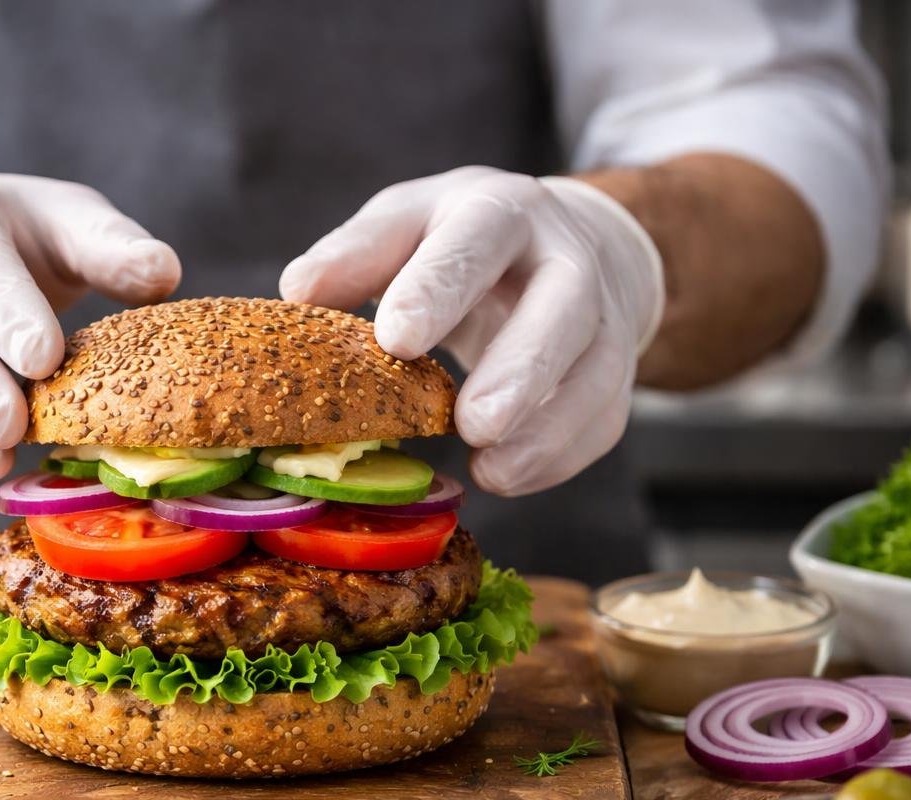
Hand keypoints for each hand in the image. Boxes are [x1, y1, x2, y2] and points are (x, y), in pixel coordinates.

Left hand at [281, 167, 662, 495]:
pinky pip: (602, 419)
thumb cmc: (460, 243)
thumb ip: (356, 254)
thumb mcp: (407, 225)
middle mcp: (565, 259)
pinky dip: (557, 456)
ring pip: (600, 372)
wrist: (565, 246)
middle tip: (472, 422)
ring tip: (491, 469)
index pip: (476, 241)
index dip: (438, 289)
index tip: (395, 338)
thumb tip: (297, 291)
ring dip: (547, 428)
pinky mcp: (613, 375)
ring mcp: (602, 318)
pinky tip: (507, 476)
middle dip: (521, 367)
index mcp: (500, 212)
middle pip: (563, 308)